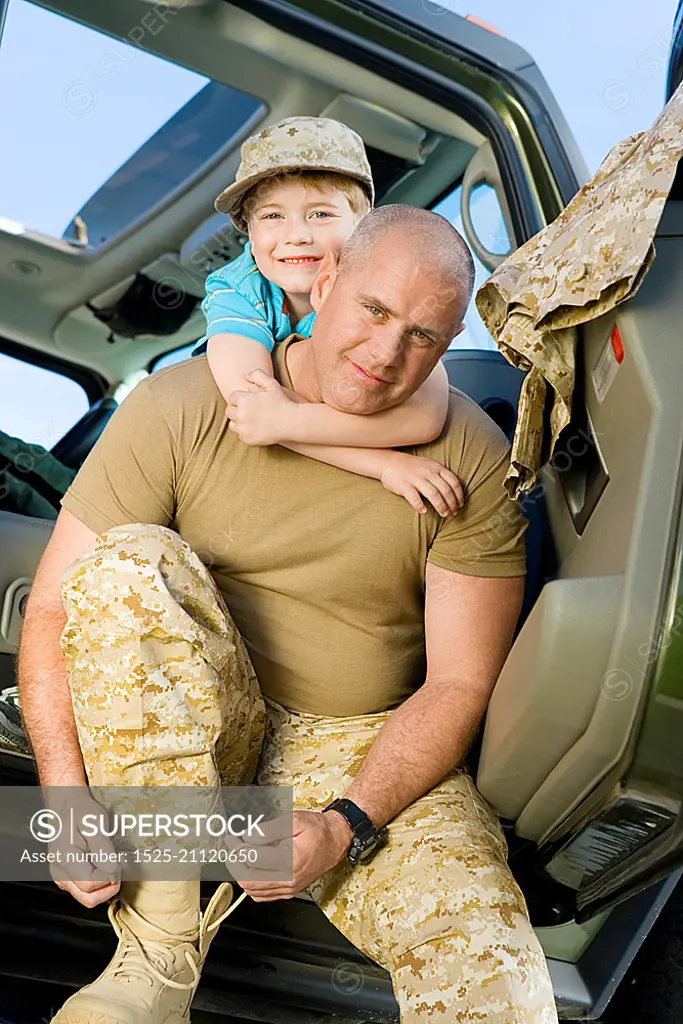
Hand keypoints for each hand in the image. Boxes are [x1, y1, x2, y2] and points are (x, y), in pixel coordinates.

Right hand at [45, 787, 120, 908]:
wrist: (66, 807)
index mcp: (65, 858)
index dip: (109, 877)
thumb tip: (113, 871)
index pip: (90, 884)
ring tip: (110, 868)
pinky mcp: (65, 878)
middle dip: (108, 889)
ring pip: (86, 898)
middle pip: (88, 899)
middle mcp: (60, 872)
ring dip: (103, 889)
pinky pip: (83, 891)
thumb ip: (103, 849)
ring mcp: (61, 877)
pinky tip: (101, 868)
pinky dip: (96, 885)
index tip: (119, 863)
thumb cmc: (80, 812)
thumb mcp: (96, 823)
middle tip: (118, 870)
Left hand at [226, 369, 297, 445]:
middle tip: (249, 410)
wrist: (291, 422)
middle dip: (237, 409)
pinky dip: (246, 433)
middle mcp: (240, 414)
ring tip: (251, 420)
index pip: (232, 397)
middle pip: (229, 411)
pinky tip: (255, 428)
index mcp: (243, 400)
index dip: (241, 398)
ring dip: (238, 421)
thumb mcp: (271, 383)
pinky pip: (240, 435)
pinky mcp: (247, 439)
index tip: (250, 401)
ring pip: (232, 424)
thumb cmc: (282, 402)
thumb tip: (245, 376)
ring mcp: (243, 428)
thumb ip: (257, 375)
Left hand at [233, 809, 351, 901]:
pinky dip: (250, 883)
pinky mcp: (288, 892)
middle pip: (248, 880)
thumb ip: (268, 829)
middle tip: (232, 845)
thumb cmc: (318, 829)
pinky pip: (261, 895)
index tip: (232, 836)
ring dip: (240, 872)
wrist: (336, 840)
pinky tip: (250, 867)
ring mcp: (289, 889)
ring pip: (252, 890)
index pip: (253, 859)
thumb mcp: (294, 820)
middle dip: (234, 862)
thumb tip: (247, 837)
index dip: (237, 847)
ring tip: (240, 853)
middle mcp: (289, 880)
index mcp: (291, 861)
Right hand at [380, 451, 463, 516]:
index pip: (453, 482)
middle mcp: (428, 472)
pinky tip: (424, 511)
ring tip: (444, 515)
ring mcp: (416, 478)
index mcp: (437, 467)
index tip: (460, 505)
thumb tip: (454, 493)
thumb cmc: (413, 467)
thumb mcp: (430, 466)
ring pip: (433, 494)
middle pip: (445, 490)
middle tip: (453, 513)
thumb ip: (441, 476)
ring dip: (441, 506)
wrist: (389, 462)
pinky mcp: (404, 485)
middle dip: (452, 504)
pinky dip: (420, 505)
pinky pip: (414, 497)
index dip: (459, 495)